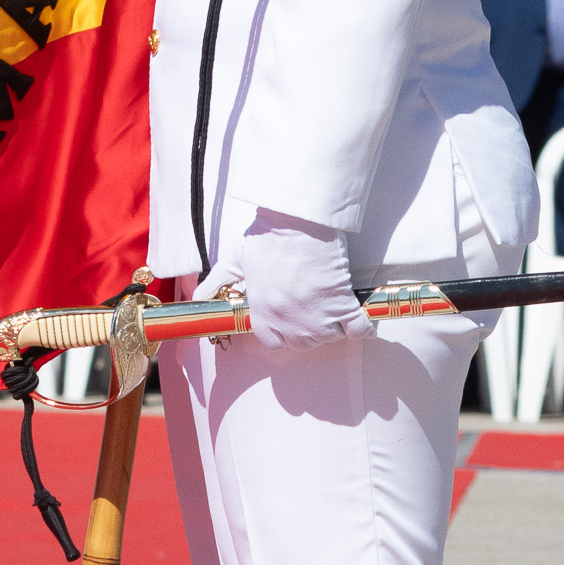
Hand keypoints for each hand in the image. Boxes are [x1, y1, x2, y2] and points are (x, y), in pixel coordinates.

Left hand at [195, 208, 373, 352]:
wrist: (296, 220)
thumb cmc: (267, 237)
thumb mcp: (235, 260)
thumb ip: (218, 282)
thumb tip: (200, 297)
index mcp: (263, 310)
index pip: (272, 342)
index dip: (282, 334)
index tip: (289, 321)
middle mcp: (288, 319)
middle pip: (303, 343)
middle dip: (308, 331)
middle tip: (313, 312)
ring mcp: (316, 314)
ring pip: (329, 338)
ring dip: (334, 328)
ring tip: (334, 310)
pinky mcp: (341, 302)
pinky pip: (358, 330)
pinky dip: (363, 327)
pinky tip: (360, 319)